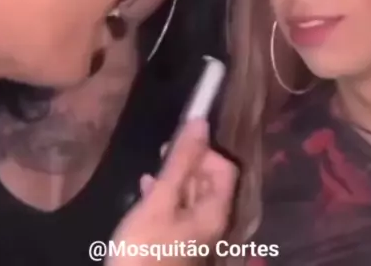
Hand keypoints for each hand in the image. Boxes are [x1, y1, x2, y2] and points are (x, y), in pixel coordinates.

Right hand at [107, 119, 237, 265]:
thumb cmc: (146, 248)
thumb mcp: (162, 200)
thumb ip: (181, 161)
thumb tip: (200, 122)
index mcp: (214, 211)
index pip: (224, 168)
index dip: (205, 151)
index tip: (179, 144)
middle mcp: (211, 222)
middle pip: (208, 181)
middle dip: (189, 161)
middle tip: (164, 150)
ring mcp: (194, 234)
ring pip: (190, 195)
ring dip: (175, 176)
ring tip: (154, 165)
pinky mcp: (176, 242)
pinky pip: (176, 210)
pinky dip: (164, 195)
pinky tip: (145, 188)